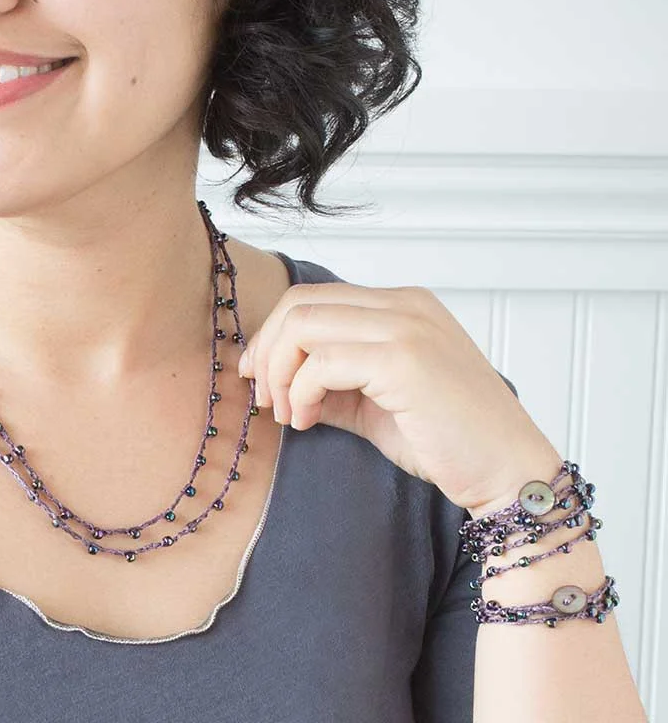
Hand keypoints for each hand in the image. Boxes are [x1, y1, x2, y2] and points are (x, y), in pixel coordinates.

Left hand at [237, 282, 560, 516]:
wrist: (510, 472)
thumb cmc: (449, 442)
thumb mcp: (376, 405)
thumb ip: (331, 385)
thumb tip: (276, 383)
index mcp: (403, 305)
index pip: (315, 298)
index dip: (275, 335)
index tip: (259, 375)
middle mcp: (405, 304)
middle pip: (302, 302)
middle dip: (267, 349)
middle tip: (261, 396)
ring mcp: (407, 326)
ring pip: (304, 324)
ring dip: (279, 373)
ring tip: (286, 415)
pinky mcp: (404, 359)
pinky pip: (322, 363)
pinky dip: (299, 393)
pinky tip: (306, 422)